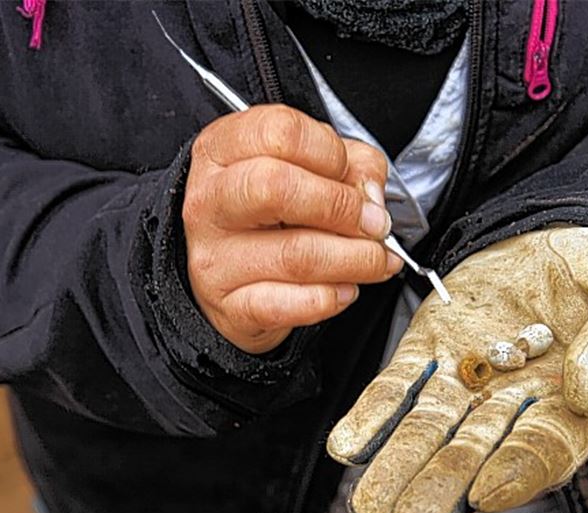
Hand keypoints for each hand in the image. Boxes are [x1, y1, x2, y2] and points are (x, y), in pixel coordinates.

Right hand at [184, 105, 401, 353]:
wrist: (229, 277)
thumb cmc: (275, 214)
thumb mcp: (313, 167)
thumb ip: (354, 166)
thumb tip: (372, 200)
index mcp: (223, 150)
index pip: (280, 132)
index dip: (330, 152)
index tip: (349, 174)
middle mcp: (211, 200)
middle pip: (277, 186)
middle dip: (343, 206)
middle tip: (373, 224)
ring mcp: (214, 256)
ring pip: (296, 255)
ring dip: (356, 259)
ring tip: (376, 259)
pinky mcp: (229, 306)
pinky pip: (290, 305)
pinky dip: (331, 298)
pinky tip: (344, 289)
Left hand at [326, 227, 587, 512]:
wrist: (573, 237)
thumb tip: (584, 393)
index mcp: (571, 414)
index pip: (541, 452)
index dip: (515, 472)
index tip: (486, 492)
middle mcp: (512, 409)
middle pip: (473, 455)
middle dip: (440, 487)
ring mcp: (469, 381)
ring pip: (428, 429)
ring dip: (398, 464)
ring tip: (370, 503)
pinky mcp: (433, 348)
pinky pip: (400, 385)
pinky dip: (374, 413)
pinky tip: (348, 445)